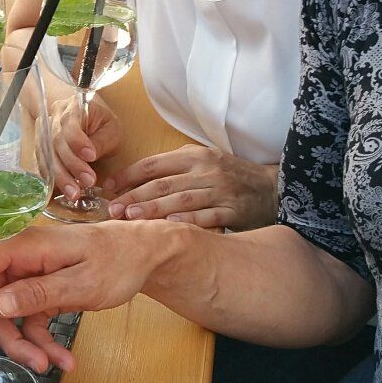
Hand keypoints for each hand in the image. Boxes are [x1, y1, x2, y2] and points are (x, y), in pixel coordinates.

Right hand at [0, 222, 167, 373]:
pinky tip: (63, 360)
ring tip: (45, 365)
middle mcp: (20, 261)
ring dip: (19, 345)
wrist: (143, 256)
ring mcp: (29, 279)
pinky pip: (30, 323)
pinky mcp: (41, 295)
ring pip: (6, 316)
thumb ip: (38, 292)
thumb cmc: (117, 259)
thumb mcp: (81, 280)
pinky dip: (42, 344)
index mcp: (24, 247)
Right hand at [49, 94, 122, 198]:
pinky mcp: (41, 148)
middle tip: (87, 182)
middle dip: (71, 165)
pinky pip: (40, 164)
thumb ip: (101, 141)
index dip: (78, 141)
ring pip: (46, 155)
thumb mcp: (111, 129)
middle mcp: (53, 118)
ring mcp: (44, 133)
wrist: (87, 119)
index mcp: (73, 107)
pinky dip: (49, 179)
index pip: (70, 123)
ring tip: (74, 193)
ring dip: (59, 176)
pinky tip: (58, 192)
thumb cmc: (102, 124)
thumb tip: (89, 157)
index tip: (91, 156)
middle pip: (56, 142)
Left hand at [103, 144, 277, 229]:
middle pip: (162, 184)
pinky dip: (187, 221)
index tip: (108, 188)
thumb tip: (136, 181)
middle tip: (112, 210)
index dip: (128, 176)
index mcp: (193, 155)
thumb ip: (174, 168)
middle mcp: (205, 170)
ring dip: (153, 209)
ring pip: (180, 200)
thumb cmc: (229, 175)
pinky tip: (169, 227)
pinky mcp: (232, 210)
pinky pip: (206, 216)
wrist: (272, 188)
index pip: (153, 165)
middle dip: (134, 196)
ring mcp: (219, 190)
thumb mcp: (203, 162)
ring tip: (131, 219)